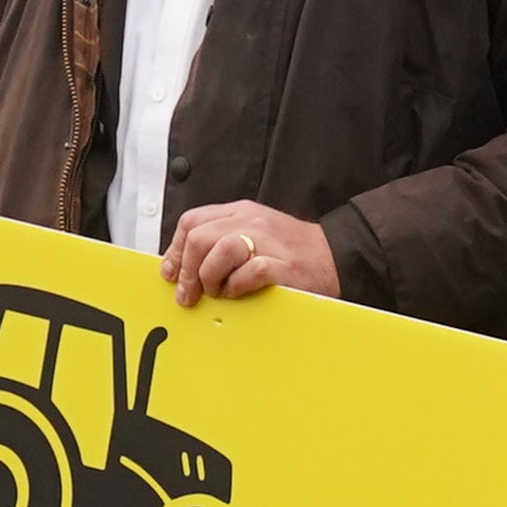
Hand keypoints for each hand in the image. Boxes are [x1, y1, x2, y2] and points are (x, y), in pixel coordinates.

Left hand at [161, 200, 342, 304]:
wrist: (336, 255)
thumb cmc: (291, 252)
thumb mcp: (254, 232)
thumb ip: (222, 241)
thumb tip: (184, 267)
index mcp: (240, 212)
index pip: (192, 221)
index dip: (175, 250)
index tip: (171, 274)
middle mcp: (251, 222)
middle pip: (199, 236)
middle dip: (187, 271)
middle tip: (189, 295)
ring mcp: (268, 242)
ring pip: (220, 249)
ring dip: (209, 277)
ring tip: (216, 293)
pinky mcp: (283, 265)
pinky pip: (249, 272)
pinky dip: (237, 286)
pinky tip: (238, 293)